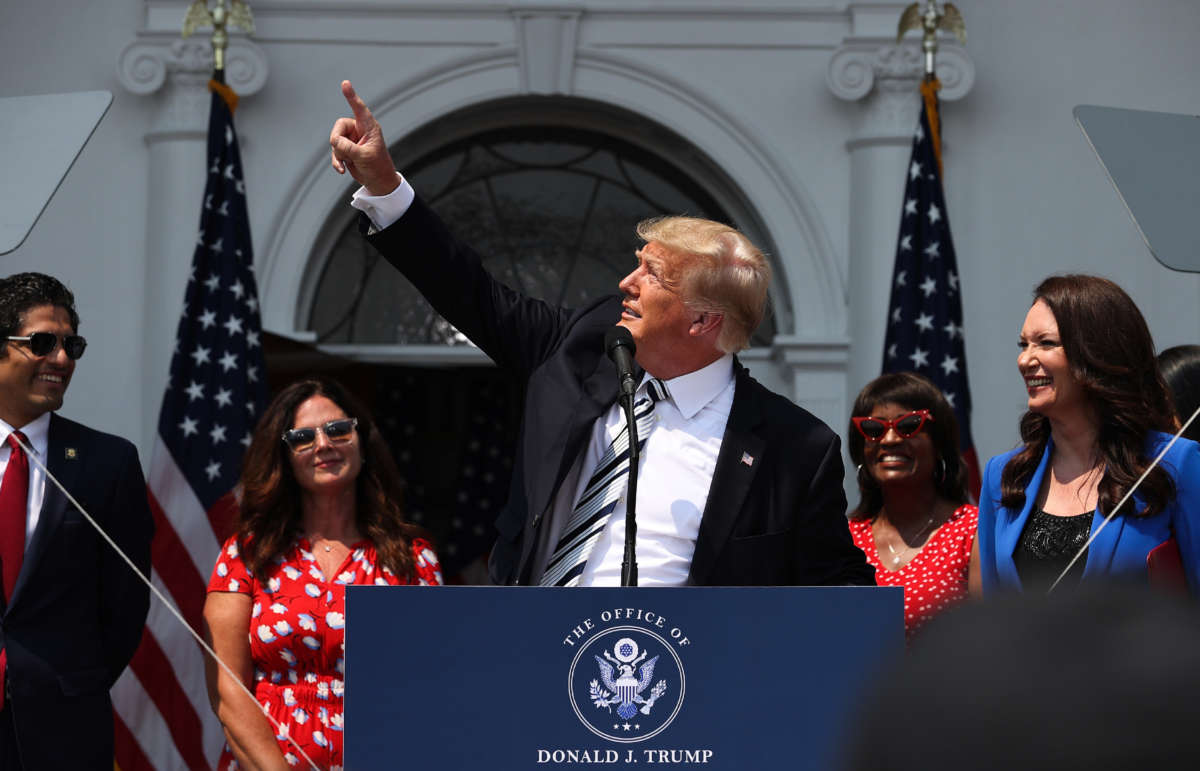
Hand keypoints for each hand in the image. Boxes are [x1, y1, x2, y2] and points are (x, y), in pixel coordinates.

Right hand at [329, 80, 399, 195]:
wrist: (377, 182)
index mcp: (369, 127)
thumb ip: (348, 148)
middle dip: (338, 141)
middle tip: (345, 152)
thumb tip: (334, 142)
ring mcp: (351, 140)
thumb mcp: (364, 156)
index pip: (359, 108)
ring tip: (349, 162)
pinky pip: (334, 151)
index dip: (351, 96)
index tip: (345, 83)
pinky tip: (342, 169)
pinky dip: (336, 161)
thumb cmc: (377, 167)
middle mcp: (359, 130)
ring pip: (334, 141)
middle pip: (339, 127)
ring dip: (339, 154)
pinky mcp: (346, 150)